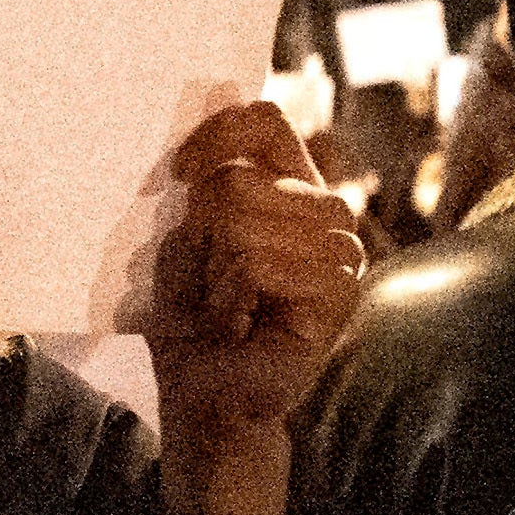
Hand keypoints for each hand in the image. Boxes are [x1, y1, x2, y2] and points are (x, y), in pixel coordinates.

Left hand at [142, 98, 371, 514]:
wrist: (206, 392)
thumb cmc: (192, 319)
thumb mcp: (181, 242)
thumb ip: (200, 188)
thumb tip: (212, 129)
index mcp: (291, 190)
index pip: (263, 122)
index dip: (214, 137)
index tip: (173, 175)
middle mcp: (327, 212)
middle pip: (236, 181)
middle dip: (199, 238)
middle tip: (212, 285)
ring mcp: (342, 251)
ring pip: (242, 221)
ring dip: (213, 272)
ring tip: (227, 305)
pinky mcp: (341, 289)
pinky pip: (256, 262)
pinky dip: (228, 296)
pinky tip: (241, 322)